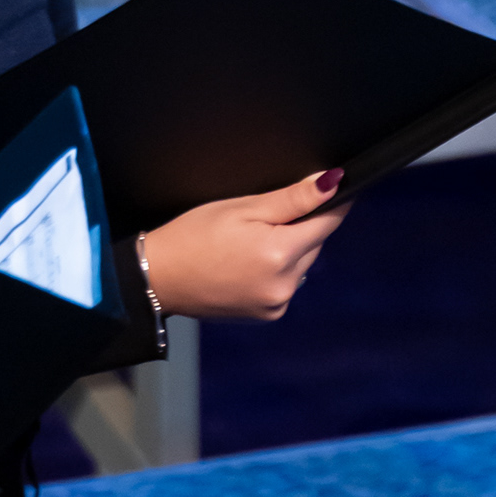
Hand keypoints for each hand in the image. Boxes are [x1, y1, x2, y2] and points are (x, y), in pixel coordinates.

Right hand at [139, 170, 350, 323]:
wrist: (160, 277)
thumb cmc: (194, 235)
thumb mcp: (242, 208)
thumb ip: (292, 198)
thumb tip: (332, 182)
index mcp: (280, 254)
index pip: (327, 223)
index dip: (334, 202)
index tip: (336, 186)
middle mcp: (285, 285)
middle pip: (314, 244)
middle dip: (301, 225)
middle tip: (264, 214)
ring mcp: (277, 304)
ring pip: (301, 264)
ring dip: (290, 248)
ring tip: (249, 239)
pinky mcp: (268, 314)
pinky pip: (286, 283)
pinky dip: (277, 269)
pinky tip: (248, 261)